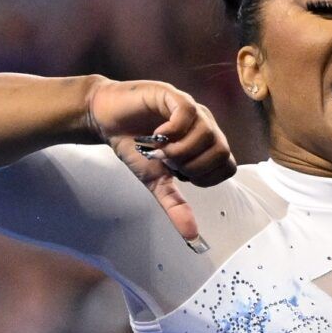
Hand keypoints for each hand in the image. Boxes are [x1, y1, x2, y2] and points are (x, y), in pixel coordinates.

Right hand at [85, 79, 237, 249]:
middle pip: (222, 152)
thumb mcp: (156, 182)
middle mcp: (204, 125)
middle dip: (194, 166)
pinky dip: (173, 130)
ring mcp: (190, 108)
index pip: (226, 167)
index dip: (205, 177)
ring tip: (160, 150)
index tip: (179, 176)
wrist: (105, 120)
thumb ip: (175, 205)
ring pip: (208, 134)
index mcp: (206, 144)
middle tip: (169, 164)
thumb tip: (192, 237)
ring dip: (181, 150)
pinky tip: (158, 134)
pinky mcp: (172, 95)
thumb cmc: (134, 146)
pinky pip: (188, 113)